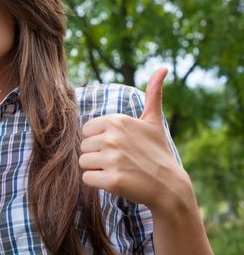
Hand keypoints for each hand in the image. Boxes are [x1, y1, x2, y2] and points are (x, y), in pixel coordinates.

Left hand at [78, 68, 192, 211]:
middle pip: (83, 146)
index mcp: (117, 121)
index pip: (86, 130)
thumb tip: (162, 68)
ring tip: (117, 169)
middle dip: (97, 155)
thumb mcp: (153, 121)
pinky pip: (86, 178)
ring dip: (96, 168)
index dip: (98, 139)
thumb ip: (152, 94)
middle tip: (119, 160)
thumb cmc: (157, 152)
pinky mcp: (112, 180)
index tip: (117, 145)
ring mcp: (112, 159)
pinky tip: (115, 181)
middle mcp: (113, 138)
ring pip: (83, 162)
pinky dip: (97, 182)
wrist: (169, 186)